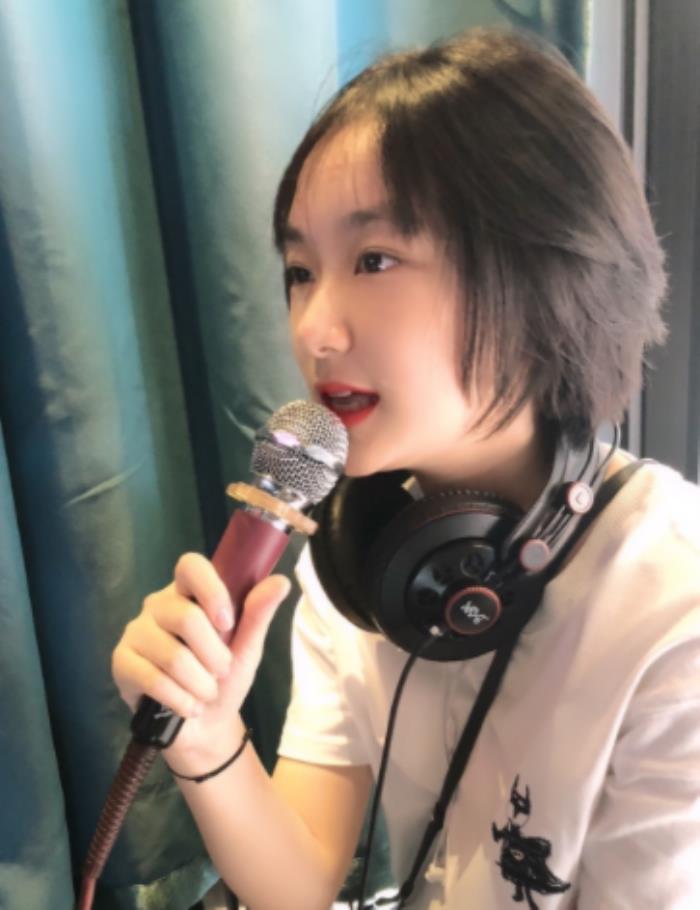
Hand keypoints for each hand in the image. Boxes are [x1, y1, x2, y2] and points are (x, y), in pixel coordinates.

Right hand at [112, 552, 290, 756]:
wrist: (206, 725)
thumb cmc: (226, 677)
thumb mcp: (248, 646)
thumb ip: (259, 613)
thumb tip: (281, 581)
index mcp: (189, 592)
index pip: (191, 566)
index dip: (211, 591)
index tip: (228, 623)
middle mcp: (158, 605)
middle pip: (186, 618)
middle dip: (214, 656)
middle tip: (222, 672)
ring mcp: (136, 632)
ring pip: (173, 655)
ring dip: (200, 684)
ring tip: (206, 693)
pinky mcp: (121, 662)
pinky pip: (153, 679)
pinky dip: (180, 699)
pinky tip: (188, 706)